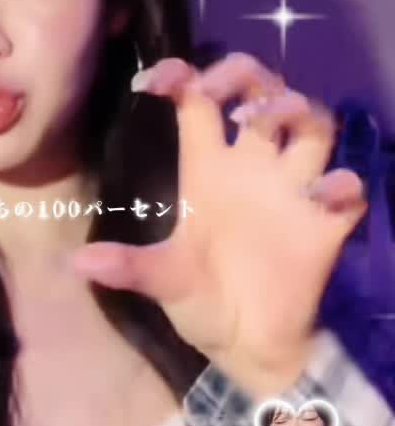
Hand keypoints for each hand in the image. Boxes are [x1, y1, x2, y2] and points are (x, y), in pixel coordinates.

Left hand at [68, 53, 365, 395]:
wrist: (247, 348)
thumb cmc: (202, 302)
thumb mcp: (164, 281)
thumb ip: (130, 268)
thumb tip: (79, 263)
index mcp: (206, 171)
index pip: (197, 102)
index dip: (183, 77)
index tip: (164, 77)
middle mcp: (251, 169)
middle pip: (261, 93)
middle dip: (248, 78)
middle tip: (227, 97)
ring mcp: (291, 192)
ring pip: (311, 125)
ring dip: (296, 110)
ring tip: (268, 123)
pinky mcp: (325, 224)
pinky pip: (347, 190)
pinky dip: (341, 185)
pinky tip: (324, 194)